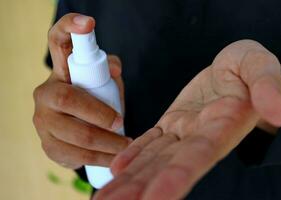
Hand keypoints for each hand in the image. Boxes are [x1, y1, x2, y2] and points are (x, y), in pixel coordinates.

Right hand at [32, 13, 130, 168]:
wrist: (79, 130)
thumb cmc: (96, 99)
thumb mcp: (106, 82)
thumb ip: (110, 69)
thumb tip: (114, 69)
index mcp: (61, 70)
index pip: (58, 42)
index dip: (70, 28)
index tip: (88, 23)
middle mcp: (45, 93)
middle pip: (69, 99)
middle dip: (100, 114)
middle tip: (122, 123)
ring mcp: (43, 121)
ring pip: (76, 134)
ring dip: (107, 143)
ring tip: (127, 147)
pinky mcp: (48, 145)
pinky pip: (75, 155)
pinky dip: (100, 158)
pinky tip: (114, 159)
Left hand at [94, 40, 280, 199]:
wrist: (234, 69)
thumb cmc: (251, 67)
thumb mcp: (263, 66)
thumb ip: (269, 87)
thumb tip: (280, 114)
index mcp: (225, 124)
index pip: (199, 155)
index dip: (177, 177)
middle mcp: (202, 136)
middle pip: (168, 166)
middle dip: (141, 189)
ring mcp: (185, 131)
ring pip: (154, 158)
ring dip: (130, 180)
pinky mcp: (173, 123)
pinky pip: (151, 142)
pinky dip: (134, 156)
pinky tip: (116, 171)